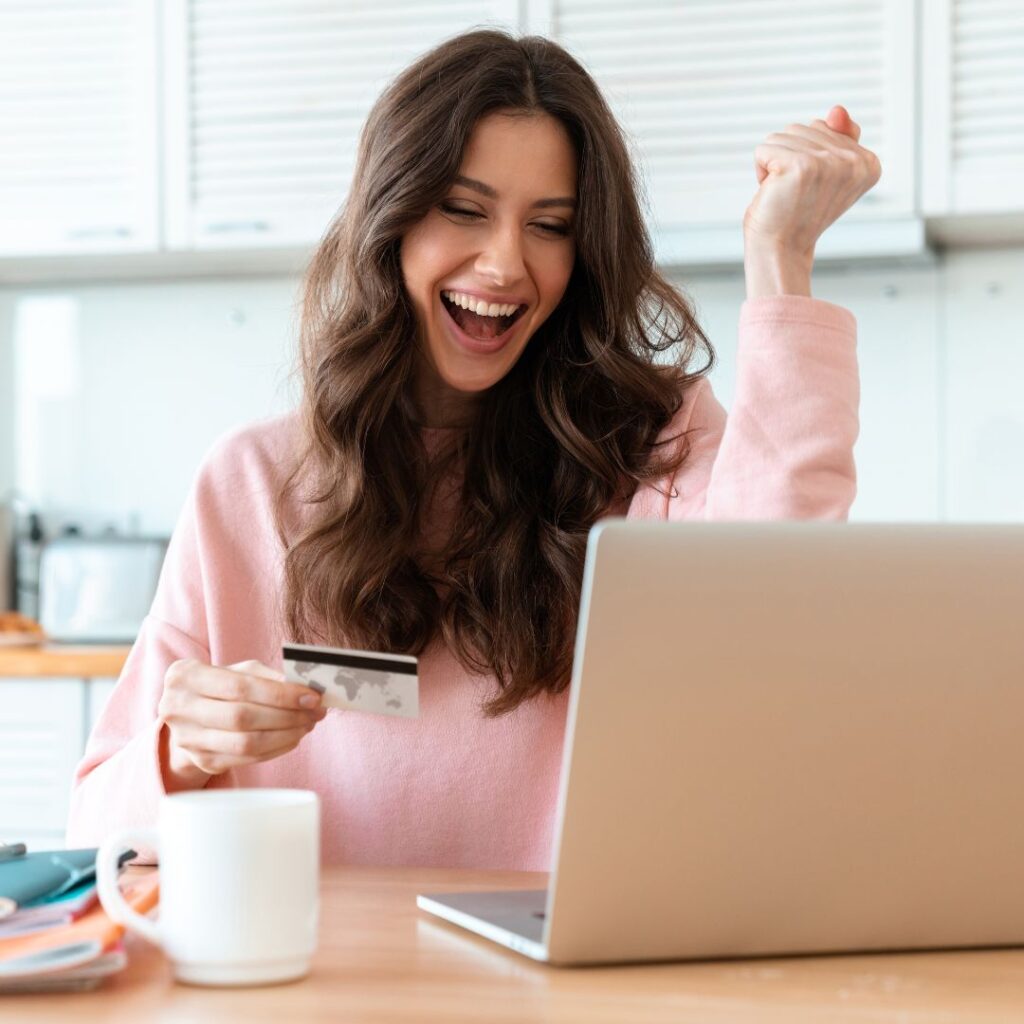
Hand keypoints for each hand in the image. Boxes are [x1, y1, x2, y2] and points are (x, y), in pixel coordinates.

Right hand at [157, 658, 325, 789]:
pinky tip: (292, 738)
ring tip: (307, 724)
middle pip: (243, 717)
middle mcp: (178, 708)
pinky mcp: (202, 761)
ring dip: (285, 735)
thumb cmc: (218, 686)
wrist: (187, 715)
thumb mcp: (235, 671)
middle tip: (315, 712)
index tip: (312, 696)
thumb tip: (304, 688)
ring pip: (246, 743)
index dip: (280, 694)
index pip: (240, 687)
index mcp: (184, 676)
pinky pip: (246, 759)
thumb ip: (266, 676)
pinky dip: (276, 749)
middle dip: (287, 716)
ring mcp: (188, 739)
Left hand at [743, 105, 881, 260]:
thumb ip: (836, 137)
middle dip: (789, 156)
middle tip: (795, 192)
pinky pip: (764, 148)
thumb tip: (837, 110)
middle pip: (804, 127)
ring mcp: (830, 163)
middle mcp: (855, 162)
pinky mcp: (802, 166)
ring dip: (774, 163)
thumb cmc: (797, 212)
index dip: (807, 155)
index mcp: (868, 163)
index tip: (812, 187)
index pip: (825, 127)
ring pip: (783, 135)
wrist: (780, 249)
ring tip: (784, 192)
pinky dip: (760, 169)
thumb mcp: (822, 170)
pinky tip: (772, 192)